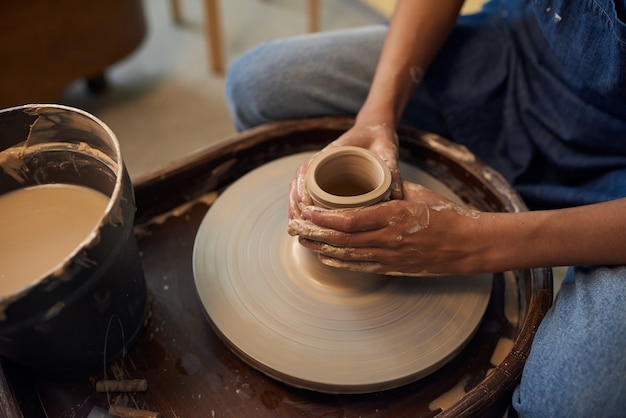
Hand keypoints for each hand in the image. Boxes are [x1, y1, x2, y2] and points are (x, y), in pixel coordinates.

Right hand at [288, 123, 400, 220]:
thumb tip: (397, 195)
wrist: (375, 130)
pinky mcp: (324, 178)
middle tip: (300, 224)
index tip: (306, 205)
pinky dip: (302, 207)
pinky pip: (306, 193)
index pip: (308, 169)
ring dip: (296, 208)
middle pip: (298, 182)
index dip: (303, 188)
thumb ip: (391, 168)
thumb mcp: (387, 149)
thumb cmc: (379, 138)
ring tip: (299, 228)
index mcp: (332, 152)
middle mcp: (321, 161)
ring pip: (299, 189)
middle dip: (296, 204)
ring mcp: (320, 170)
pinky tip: (306, 224)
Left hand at [288, 181, 484, 275]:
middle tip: (294, 226)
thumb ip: (389, 191)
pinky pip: (360, 266)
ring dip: (321, 248)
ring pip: (347, 254)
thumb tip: (366, 185)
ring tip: (302, 240)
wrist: (467, 245)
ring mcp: (389, 256)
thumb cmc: (444, 214)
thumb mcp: (416, 195)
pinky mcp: (392, 267)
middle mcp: (388, 238)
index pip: (349, 219)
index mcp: (393, 215)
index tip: (306, 209)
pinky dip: (339, 261)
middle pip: (342, 238)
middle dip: (314, 232)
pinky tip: (324, 257)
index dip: (323, 217)